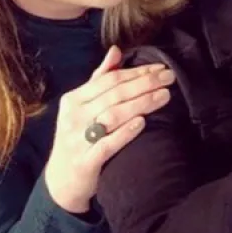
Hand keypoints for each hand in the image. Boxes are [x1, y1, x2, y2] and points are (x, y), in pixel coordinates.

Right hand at [43, 46, 174, 213]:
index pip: (109, 80)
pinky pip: (106, 144)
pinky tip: (142, 123)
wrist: (61, 182)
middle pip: (114, 95)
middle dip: (144, 84)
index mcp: (74, 100)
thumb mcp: (82, 107)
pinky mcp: (85, 161)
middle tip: (170, 78)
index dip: (136, 72)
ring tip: (164, 96)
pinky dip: (125, 132)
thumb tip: (116, 50)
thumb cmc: (77, 138)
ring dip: (140, 104)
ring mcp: (78, 139)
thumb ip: (99, 79)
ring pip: (112, 116)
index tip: (161, 68)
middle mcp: (74, 117)